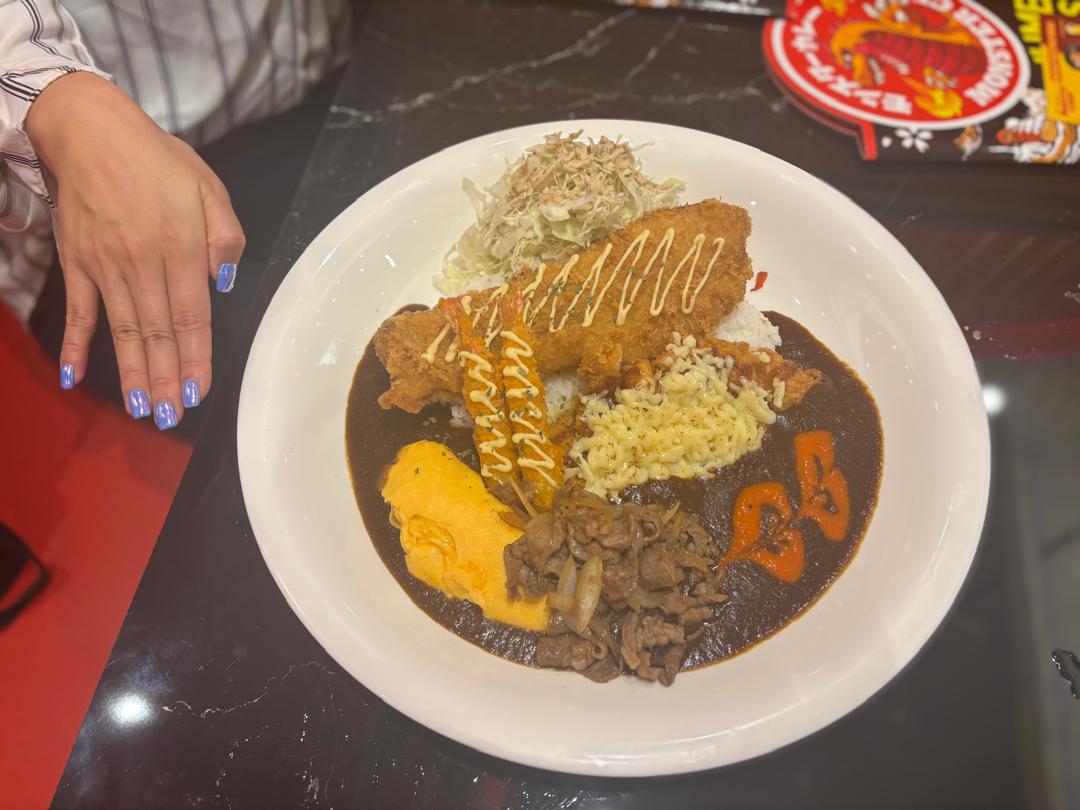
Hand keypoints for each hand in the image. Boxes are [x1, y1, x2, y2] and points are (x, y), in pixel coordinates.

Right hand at [26, 72, 244, 427]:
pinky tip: (74, 375)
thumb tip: (223, 283)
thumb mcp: (208, 187)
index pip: (192, 316)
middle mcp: (142, 261)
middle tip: (169, 416)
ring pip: (123, 330)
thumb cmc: (157, 160)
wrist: (91, 131)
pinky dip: (75, 344)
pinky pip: (78, 311)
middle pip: (158, 333)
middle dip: (165, 379)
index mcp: (181, 245)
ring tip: (140, 408)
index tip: (199, 392)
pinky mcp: (77, 262)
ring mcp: (105, 264)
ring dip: (132, 372)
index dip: (196, 358)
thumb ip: (225, 237)